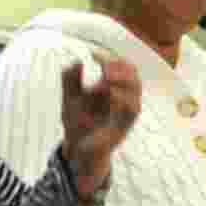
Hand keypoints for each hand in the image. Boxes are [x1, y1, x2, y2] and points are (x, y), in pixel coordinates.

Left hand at [61, 52, 140, 199]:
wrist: (76, 151)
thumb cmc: (77, 123)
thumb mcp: (69, 99)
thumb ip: (69, 80)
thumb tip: (76, 61)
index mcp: (112, 90)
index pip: (121, 68)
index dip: (110, 58)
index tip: (93, 55)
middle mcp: (122, 100)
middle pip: (134, 76)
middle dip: (121, 66)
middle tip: (103, 65)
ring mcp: (124, 114)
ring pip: (136, 92)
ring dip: (124, 80)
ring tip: (106, 75)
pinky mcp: (122, 127)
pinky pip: (131, 111)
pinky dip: (124, 99)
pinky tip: (110, 92)